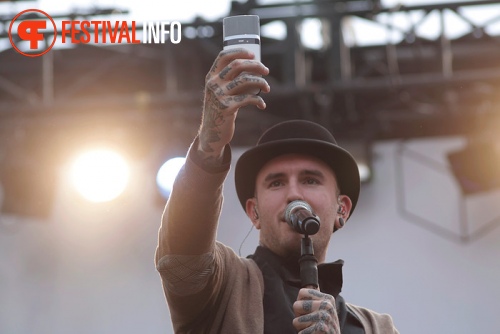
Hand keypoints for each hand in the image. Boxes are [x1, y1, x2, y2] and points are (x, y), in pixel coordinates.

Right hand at [198, 48, 269, 162]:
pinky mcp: (226, 107)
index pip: (223, 56)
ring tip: (267, 88)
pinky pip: (248, 98)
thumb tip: (255, 69)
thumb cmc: (221, 110)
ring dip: (261, 82)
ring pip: (245, 80)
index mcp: (211, 77)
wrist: (212, 133)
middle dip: (255, 65)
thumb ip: (231, 81)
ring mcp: (218, 95)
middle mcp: (213, 84)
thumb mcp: (221, 93)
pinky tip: (262, 105)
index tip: (253, 54)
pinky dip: (258, 100)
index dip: (239, 52)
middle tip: (266, 71)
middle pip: (237, 65)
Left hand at [293, 288, 339, 333]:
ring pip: (296, 321)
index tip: (308, 311)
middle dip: (299, 316)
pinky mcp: (321, 328)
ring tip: (312, 329)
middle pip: (296, 305)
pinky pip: (301, 332)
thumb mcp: (323, 309)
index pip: (302, 292)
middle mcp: (327, 305)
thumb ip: (315, 298)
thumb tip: (309, 284)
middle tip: (310, 322)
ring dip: (302, 328)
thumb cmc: (325, 326)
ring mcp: (324, 316)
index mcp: (327, 298)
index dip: (300, 303)